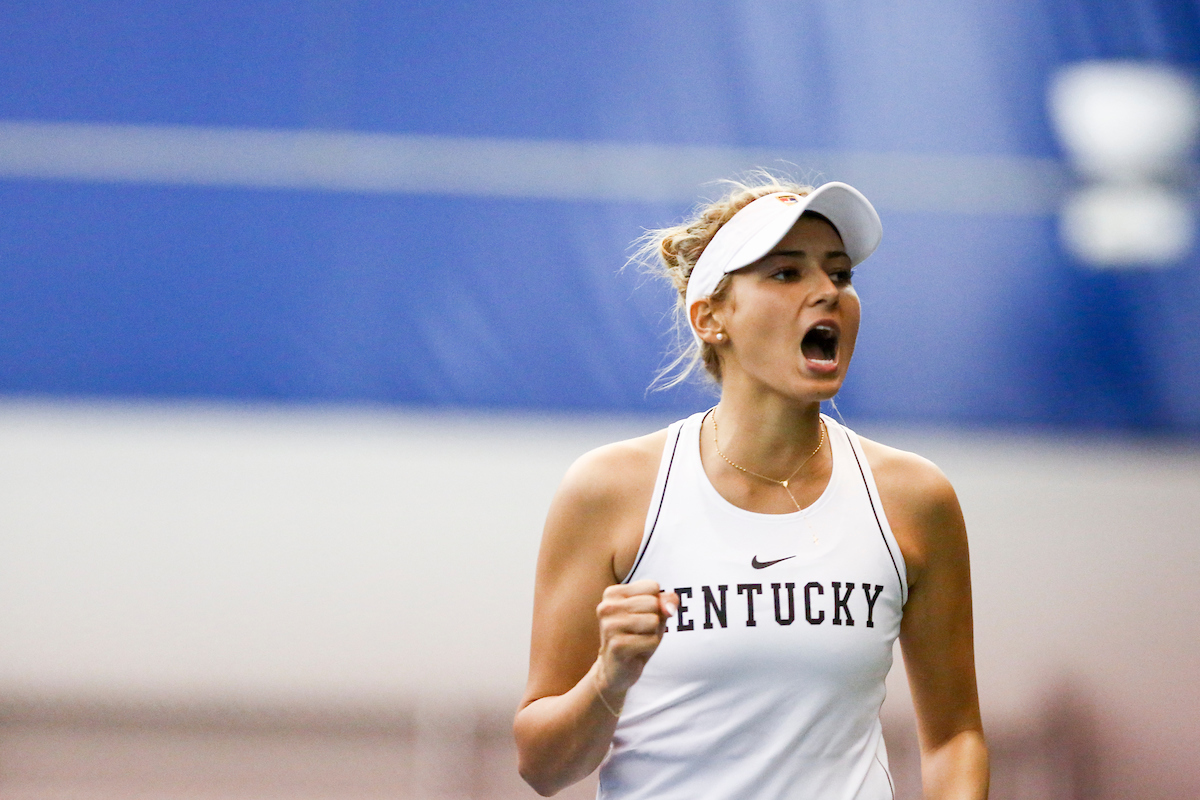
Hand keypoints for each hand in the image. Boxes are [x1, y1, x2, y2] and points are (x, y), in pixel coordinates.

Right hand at [594, 580, 677, 695]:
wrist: (616, 669)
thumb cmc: (636, 635)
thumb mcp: (654, 613)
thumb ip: (666, 601)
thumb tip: (670, 608)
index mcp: (612, 593)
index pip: (652, 586)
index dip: (655, 603)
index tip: (640, 615)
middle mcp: (606, 607)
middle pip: (653, 602)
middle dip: (655, 619)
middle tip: (639, 631)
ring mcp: (609, 626)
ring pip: (653, 620)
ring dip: (652, 634)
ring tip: (637, 640)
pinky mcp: (617, 645)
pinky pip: (652, 640)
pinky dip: (650, 647)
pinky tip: (636, 651)